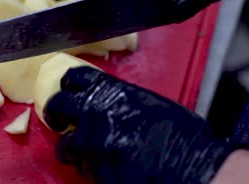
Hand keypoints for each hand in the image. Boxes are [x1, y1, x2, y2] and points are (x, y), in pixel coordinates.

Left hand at [44, 66, 234, 183]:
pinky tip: (105, 167)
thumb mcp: (150, 104)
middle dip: (55, 114)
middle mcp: (96, 113)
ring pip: (66, 144)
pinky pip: (84, 167)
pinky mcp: (97, 170)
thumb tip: (108, 102)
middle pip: (57, 106)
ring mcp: (94, 143)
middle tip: (58, 121)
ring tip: (84, 153)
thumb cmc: (181, 136)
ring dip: (73, 149)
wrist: (193, 168)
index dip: (66, 86)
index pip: (74, 78)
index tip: (65, 91)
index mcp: (112, 92)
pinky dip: (90, 168)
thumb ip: (122, 99)